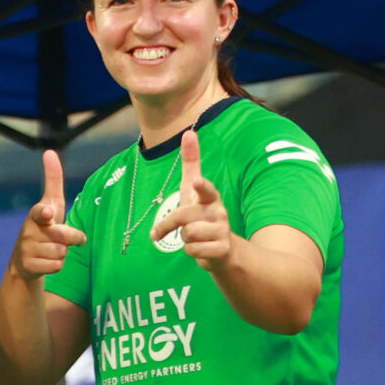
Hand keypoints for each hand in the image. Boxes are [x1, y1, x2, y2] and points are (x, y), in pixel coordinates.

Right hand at [10, 150, 84, 279]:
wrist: (25, 260)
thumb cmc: (44, 226)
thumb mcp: (50, 203)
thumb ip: (53, 180)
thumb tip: (49, 151)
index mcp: (36, 214)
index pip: (41, 212)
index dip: (45, 212)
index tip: (48, 212)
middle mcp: (29, 230)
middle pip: (63, 236)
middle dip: (72, 238)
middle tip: (71, 238)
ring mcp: (27, 249)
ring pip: (62, 253)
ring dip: (63, 253)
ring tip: (52, 249)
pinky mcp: (29, 266)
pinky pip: (57, 266)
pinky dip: (57, 265)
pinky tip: (47, 261)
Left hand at [152, 130, 230, 264]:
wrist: (223, 248)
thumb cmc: (202, 214)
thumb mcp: (193, 190)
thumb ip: (191, 163)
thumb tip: (189, 132)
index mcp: (210, 196)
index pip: (206, 189)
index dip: (200, 186)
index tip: (196, 181)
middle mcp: (219, 211)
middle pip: (183, 216)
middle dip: (167, 225)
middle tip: (160, 231)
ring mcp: (222, 230)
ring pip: (187, 234)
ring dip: (184, 240)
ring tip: (193, 238)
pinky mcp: (222, 249)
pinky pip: (193, 250)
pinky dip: (191, 252)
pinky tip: (200, 249)